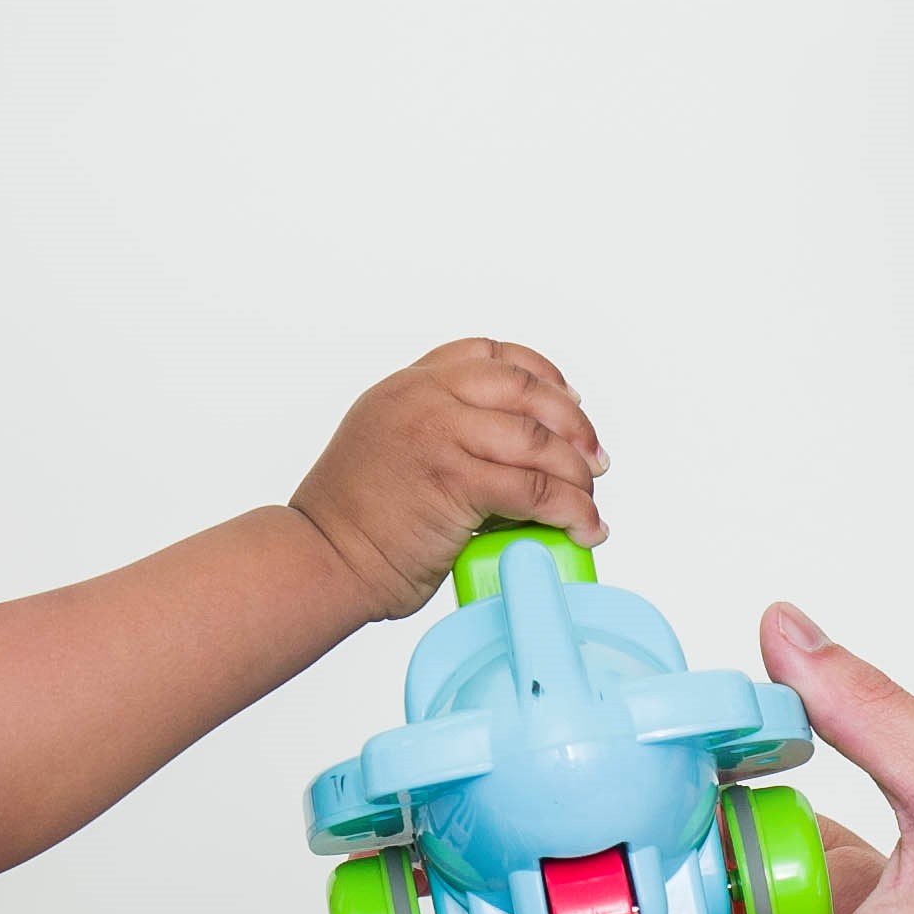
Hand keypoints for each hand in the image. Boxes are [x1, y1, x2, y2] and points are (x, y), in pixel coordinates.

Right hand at [291, 339, 606, 617]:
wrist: (320, 558)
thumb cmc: (352, 522)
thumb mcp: (392, 449)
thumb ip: (444, 436)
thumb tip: (510, 461)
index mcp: (407, 386)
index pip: (489, 354)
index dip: (541, 374)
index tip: (569, 402)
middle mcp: (424, 398)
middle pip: (525, 388)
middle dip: (573, 424)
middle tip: (594, 460)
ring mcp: (439, 434)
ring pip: (538, 440)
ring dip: (577, 474)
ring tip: (589, 502)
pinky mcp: (454, 479)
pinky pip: (534, 489)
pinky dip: (571, 511)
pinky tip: (582, 528)